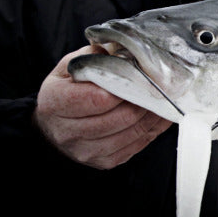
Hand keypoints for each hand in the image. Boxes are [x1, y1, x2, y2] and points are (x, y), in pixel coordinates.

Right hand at [32, 45, 171, 168]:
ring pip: (131, 133)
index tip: (142, 77)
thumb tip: (126, 55)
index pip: (97, 98)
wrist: (54, 123)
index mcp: (54, 102)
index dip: (124, 88)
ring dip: (152, 116)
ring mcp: (84, 150)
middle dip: (144, 101)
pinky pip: (136, 146)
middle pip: (119, 118)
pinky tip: (159, 115)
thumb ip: (95, 58)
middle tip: (160, 88)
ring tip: (163, 100)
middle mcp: (66, 131)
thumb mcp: (72, 66)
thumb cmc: (68, 89)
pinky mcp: (102, 161)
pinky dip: (152, 129)